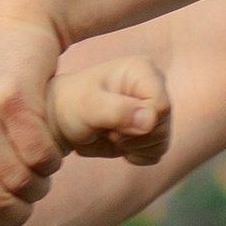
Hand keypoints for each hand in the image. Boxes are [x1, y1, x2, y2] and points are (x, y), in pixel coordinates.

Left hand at [49, 45, 173, 168]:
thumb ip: (117, 110)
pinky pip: (156, 153)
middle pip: (163, 127)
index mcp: (144, 71)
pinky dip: (135, 154)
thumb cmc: (72, 105)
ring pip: (162, 141)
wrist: (62, 120)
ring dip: (133, 146)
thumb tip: (150, 120)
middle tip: (107, 127)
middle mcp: (154, 87)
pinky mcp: (151, 129)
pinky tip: (117, 141)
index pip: (162, 106)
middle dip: (133, 136)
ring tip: (110, 132)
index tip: (111, 120)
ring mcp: (153, 109)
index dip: (139, 122)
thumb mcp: (88, 105)